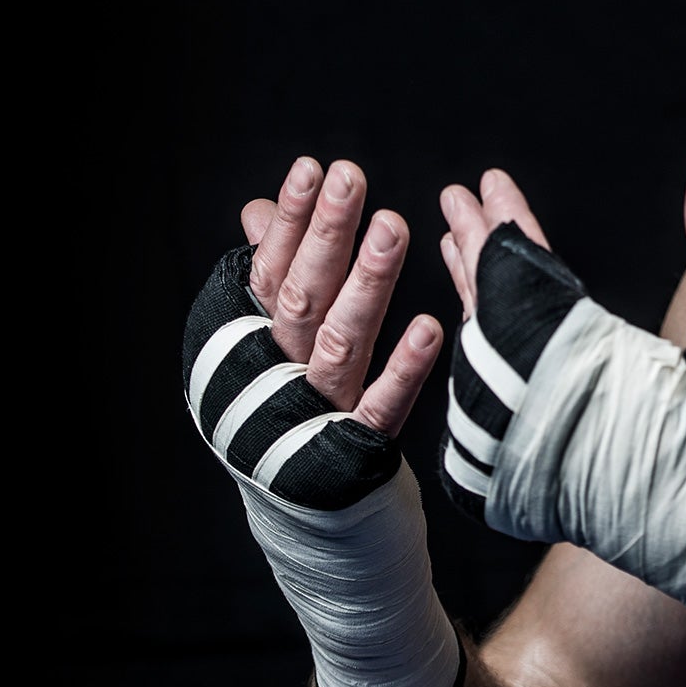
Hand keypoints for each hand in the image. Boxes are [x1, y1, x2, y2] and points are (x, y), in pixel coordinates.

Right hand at [240, 156, 443, 433]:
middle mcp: (279, 372)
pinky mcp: (352, 452)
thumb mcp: (268, 339)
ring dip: (367, 283)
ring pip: (341, 339)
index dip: (293, 220)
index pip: (272, 268)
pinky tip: (428, 327)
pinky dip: (403, 368)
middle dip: (327, 234)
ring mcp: (315, 411)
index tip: (315, 168)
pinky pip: (381, 405)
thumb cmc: (287, 409)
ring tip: (394, 227)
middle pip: (304, 293)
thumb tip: (259, 210)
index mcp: (256, 341)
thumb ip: (271, 275)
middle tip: (352, 178)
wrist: (299, 519)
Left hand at [436, 146, 685, 686]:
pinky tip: (471, 359)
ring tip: (460, 269)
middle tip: (454, 207)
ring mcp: (526, 459)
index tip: (484, 181)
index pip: (525, 271)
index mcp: (594, 357)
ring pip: (473, 373)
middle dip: (473, 254)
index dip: (506, 222)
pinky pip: (472, 437)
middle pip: (485, 314)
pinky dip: (470, 390)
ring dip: (468, 316)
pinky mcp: (522, 500)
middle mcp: (544, 408)